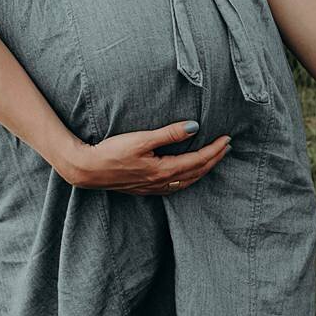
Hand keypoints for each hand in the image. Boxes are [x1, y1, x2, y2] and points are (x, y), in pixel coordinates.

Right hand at [60, 121, 231, 193]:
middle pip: (196, 172)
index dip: (215, 150)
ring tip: (213, 159)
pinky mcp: (145, 189)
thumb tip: (195, 127)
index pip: (198, 160)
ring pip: (187, 181)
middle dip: (214, 160)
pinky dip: (189, 178)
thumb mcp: (141, 139)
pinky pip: (176, 186)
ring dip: (203, 170)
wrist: (87, 170)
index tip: (227, 139)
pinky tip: (188, 174)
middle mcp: (162, 182)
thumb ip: (169, 133)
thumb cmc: (112, 152)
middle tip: (227, 147)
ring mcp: (154, 188)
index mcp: (164, 170)